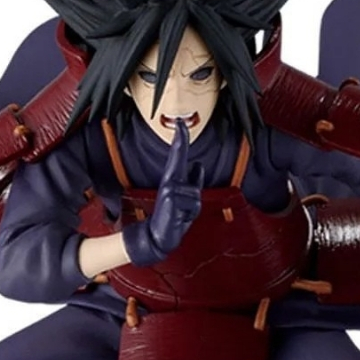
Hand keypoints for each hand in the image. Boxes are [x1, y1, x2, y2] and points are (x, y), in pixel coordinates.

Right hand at [122, 119, 204, 266]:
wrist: (160, 236)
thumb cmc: (174, 217)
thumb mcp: (188, 198)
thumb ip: (194, 182)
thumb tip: (199, 165)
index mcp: (174, 180)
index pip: (178, 156)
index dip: (180, 139)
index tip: (180, 124)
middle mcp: (169, 182)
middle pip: (179, 159)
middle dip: (180, 141)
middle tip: (180, 123)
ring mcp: (168, 190)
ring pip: (195, 192)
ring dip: (194, 207)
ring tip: (183, 214)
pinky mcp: (169, 199)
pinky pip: (192, 204)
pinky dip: (191, 214)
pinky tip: (179, 218)